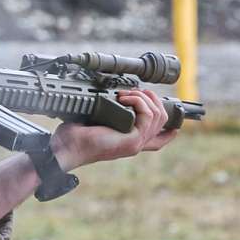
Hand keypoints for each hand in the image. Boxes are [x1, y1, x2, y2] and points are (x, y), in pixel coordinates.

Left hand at [50, 89, 177, 170]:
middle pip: (163, 121)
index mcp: (128, 141)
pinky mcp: (132, 140)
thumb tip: (109, 97)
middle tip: (135, 91)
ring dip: (143, 97)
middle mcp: (135, 144)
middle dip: (153, 100)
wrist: (66, 148)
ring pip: (158, 115)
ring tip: (126, 94)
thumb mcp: (94, 121)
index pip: (158, 141)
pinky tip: (124, 98)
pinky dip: (139, 102)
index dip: (169, 130)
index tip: (173, 120)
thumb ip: (106, 113)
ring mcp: (135, 143)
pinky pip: (148, 116)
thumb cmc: (74, 136)